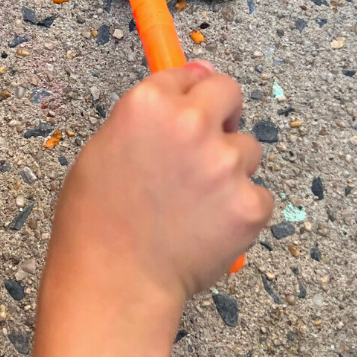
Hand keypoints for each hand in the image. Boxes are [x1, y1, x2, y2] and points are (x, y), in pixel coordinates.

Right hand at [46, 62, 271, 303]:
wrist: (115, 281)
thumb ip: (151, 111)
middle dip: (222, 117)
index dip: (189, 99)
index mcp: (148, 104)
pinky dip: (241, 211)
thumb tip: (197, 75)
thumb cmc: (97, 221)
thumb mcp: (105, 148)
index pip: (190, 76)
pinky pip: (259, 195)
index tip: (187, 117)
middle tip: (201, 153)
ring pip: (248, 150)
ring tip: (195, 204)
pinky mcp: (250, 203)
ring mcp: (224, 163)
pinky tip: (208, 228)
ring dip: (231, 169)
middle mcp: (190, 123)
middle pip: (230, 94)